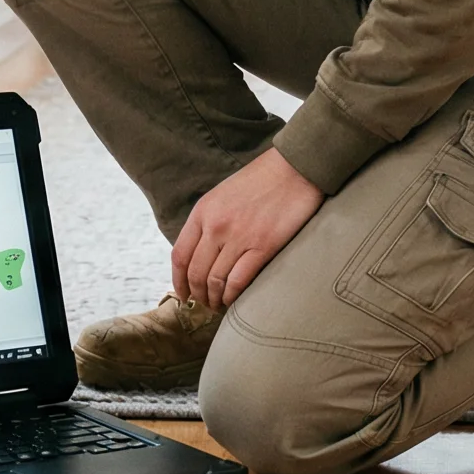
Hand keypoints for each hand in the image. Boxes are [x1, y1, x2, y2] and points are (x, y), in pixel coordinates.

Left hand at [172, 147, 322, 310]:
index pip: (180, 255)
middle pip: (195, 273)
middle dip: (198, 294)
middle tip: (204, 304)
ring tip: (219, 304)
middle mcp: (216, 226)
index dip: (178, 281)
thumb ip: (209, 221)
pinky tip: (234, 300)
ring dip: (215, 298)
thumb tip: (201, 253)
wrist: (294, 168)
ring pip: (215, 281)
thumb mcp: (223, 195)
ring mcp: (239, 237)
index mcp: (203, 212)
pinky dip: (233, 295)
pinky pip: (239, 281)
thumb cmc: (261, 180)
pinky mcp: (263, 246)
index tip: (183, 294)